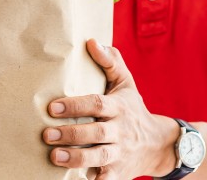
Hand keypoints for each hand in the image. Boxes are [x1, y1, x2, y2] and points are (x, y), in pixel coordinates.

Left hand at [42, 40, 178, 178]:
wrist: (159, 143)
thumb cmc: (133, 108)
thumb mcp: (126, 83)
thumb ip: (110, 62)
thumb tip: (91, 41)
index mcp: (119, 107)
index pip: (97, 104)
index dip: (75, 105)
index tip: (52, 107)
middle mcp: (121, 130)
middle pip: (97, 132)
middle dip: (71, 134)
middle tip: (46, 134)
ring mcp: (121, 153)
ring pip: (100, 157)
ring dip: (76, 158)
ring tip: (54, 157)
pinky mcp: (119, 172)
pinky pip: (106, 178)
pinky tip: (75, 178)